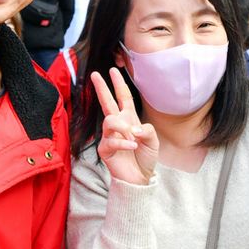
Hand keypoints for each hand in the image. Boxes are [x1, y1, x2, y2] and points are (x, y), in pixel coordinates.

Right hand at [91, 68, 158, 184]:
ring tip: (133, 138)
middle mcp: (118, 126)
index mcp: (129, 119)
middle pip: (107, 102)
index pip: (122, 98)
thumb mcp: (153, 140)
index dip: (119, 84)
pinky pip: (111, 141)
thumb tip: (132, 128)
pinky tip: (133, 147)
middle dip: (101, 88)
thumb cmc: (145, 158)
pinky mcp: (105, 149)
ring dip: (122, 127)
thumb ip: (146, 129)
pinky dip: (124, 144)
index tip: (113, 70)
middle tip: (95, 75)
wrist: (139, 178)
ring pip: (109, 121)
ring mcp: (109, 137)